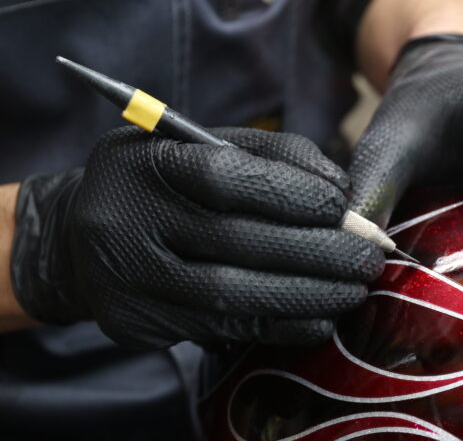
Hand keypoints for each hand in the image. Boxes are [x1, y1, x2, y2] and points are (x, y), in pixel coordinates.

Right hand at [11, 127, 383, 347]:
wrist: (78, 234)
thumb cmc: (162, 180)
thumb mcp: (203, 145)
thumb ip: (273, 154)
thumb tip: (340, 190)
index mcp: (146, 165)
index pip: (229, 178)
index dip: (295, 195)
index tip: (343, 207)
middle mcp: (127, 224)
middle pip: (238, 244)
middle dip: (319, 254)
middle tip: (369, 258)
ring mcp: (128, 281)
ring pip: (234, 296)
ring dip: (308, 296)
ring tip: (354, 289)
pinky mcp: (136, 325)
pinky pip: (223, 331)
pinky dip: (281, 326)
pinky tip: (319, 316)